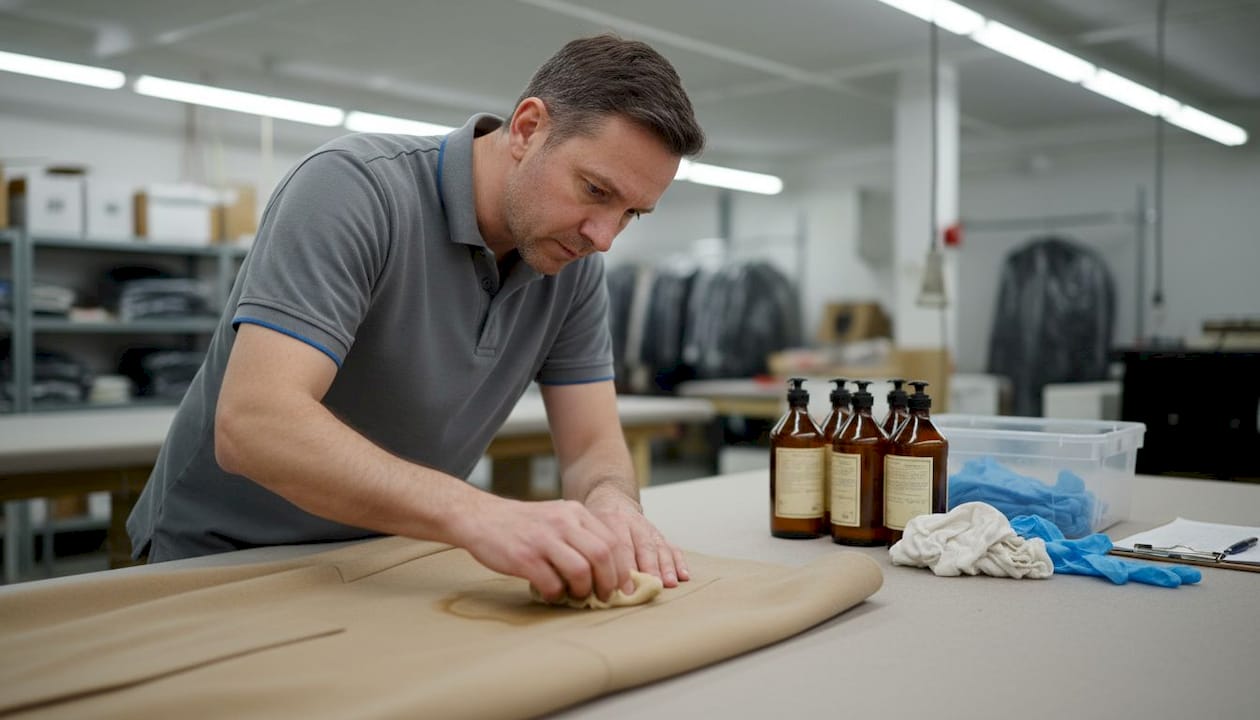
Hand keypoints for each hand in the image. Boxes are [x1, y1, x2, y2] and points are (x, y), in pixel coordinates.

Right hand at [456, 496, 627, 602]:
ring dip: (584, 590)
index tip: (623, 586)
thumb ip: (580, 535)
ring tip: (577, 596)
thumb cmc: (523, 524)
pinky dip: (556, 595)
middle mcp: (562, 522)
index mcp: (574, 512)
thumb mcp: (557, 517)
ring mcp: (543, 539)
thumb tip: (608, 569)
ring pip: (581, 570)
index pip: (611, 540)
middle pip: (602, 555)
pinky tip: (551, 594)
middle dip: (609, 582)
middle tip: (605, 596)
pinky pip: (552, 583)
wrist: (481, 518)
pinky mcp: (524, 557)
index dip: (621, 568)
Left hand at [584, 486, 689, 589]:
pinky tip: (683, 575)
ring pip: (659, 546)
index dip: (625, 567)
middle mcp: (632, 523)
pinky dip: (678, 561)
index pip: (620, 545)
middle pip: (643, 546)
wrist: (610, 499)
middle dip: (649, 568)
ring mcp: (647, 528)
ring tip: (669, 583)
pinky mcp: (658, 534)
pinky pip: (671, 546)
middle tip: (652, 586)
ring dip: (665, 566)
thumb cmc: (595, 522)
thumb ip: (590, 550)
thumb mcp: (586, 529)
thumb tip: (590, 582)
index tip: (627, 590)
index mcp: (611, 520)